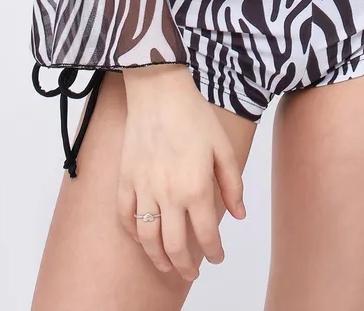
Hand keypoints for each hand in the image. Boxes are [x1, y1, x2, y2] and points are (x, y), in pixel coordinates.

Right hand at [115, 65, 246, 281]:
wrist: (159, 90)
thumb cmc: (193, 115)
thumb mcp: (223, 147)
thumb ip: (232, 184)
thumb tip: (239, 215)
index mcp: (196, 187)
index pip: (206, 234)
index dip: (214, 252)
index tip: (218, 257)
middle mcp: (168, 195)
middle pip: (175, 246)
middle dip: (186, 266)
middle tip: (193, 273)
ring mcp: (143, 189)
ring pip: (148, 238)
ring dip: (158, 258)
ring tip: (167, 266)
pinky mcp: (125, 179)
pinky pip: (125, 217)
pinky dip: (133, 234)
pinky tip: (143, 239)